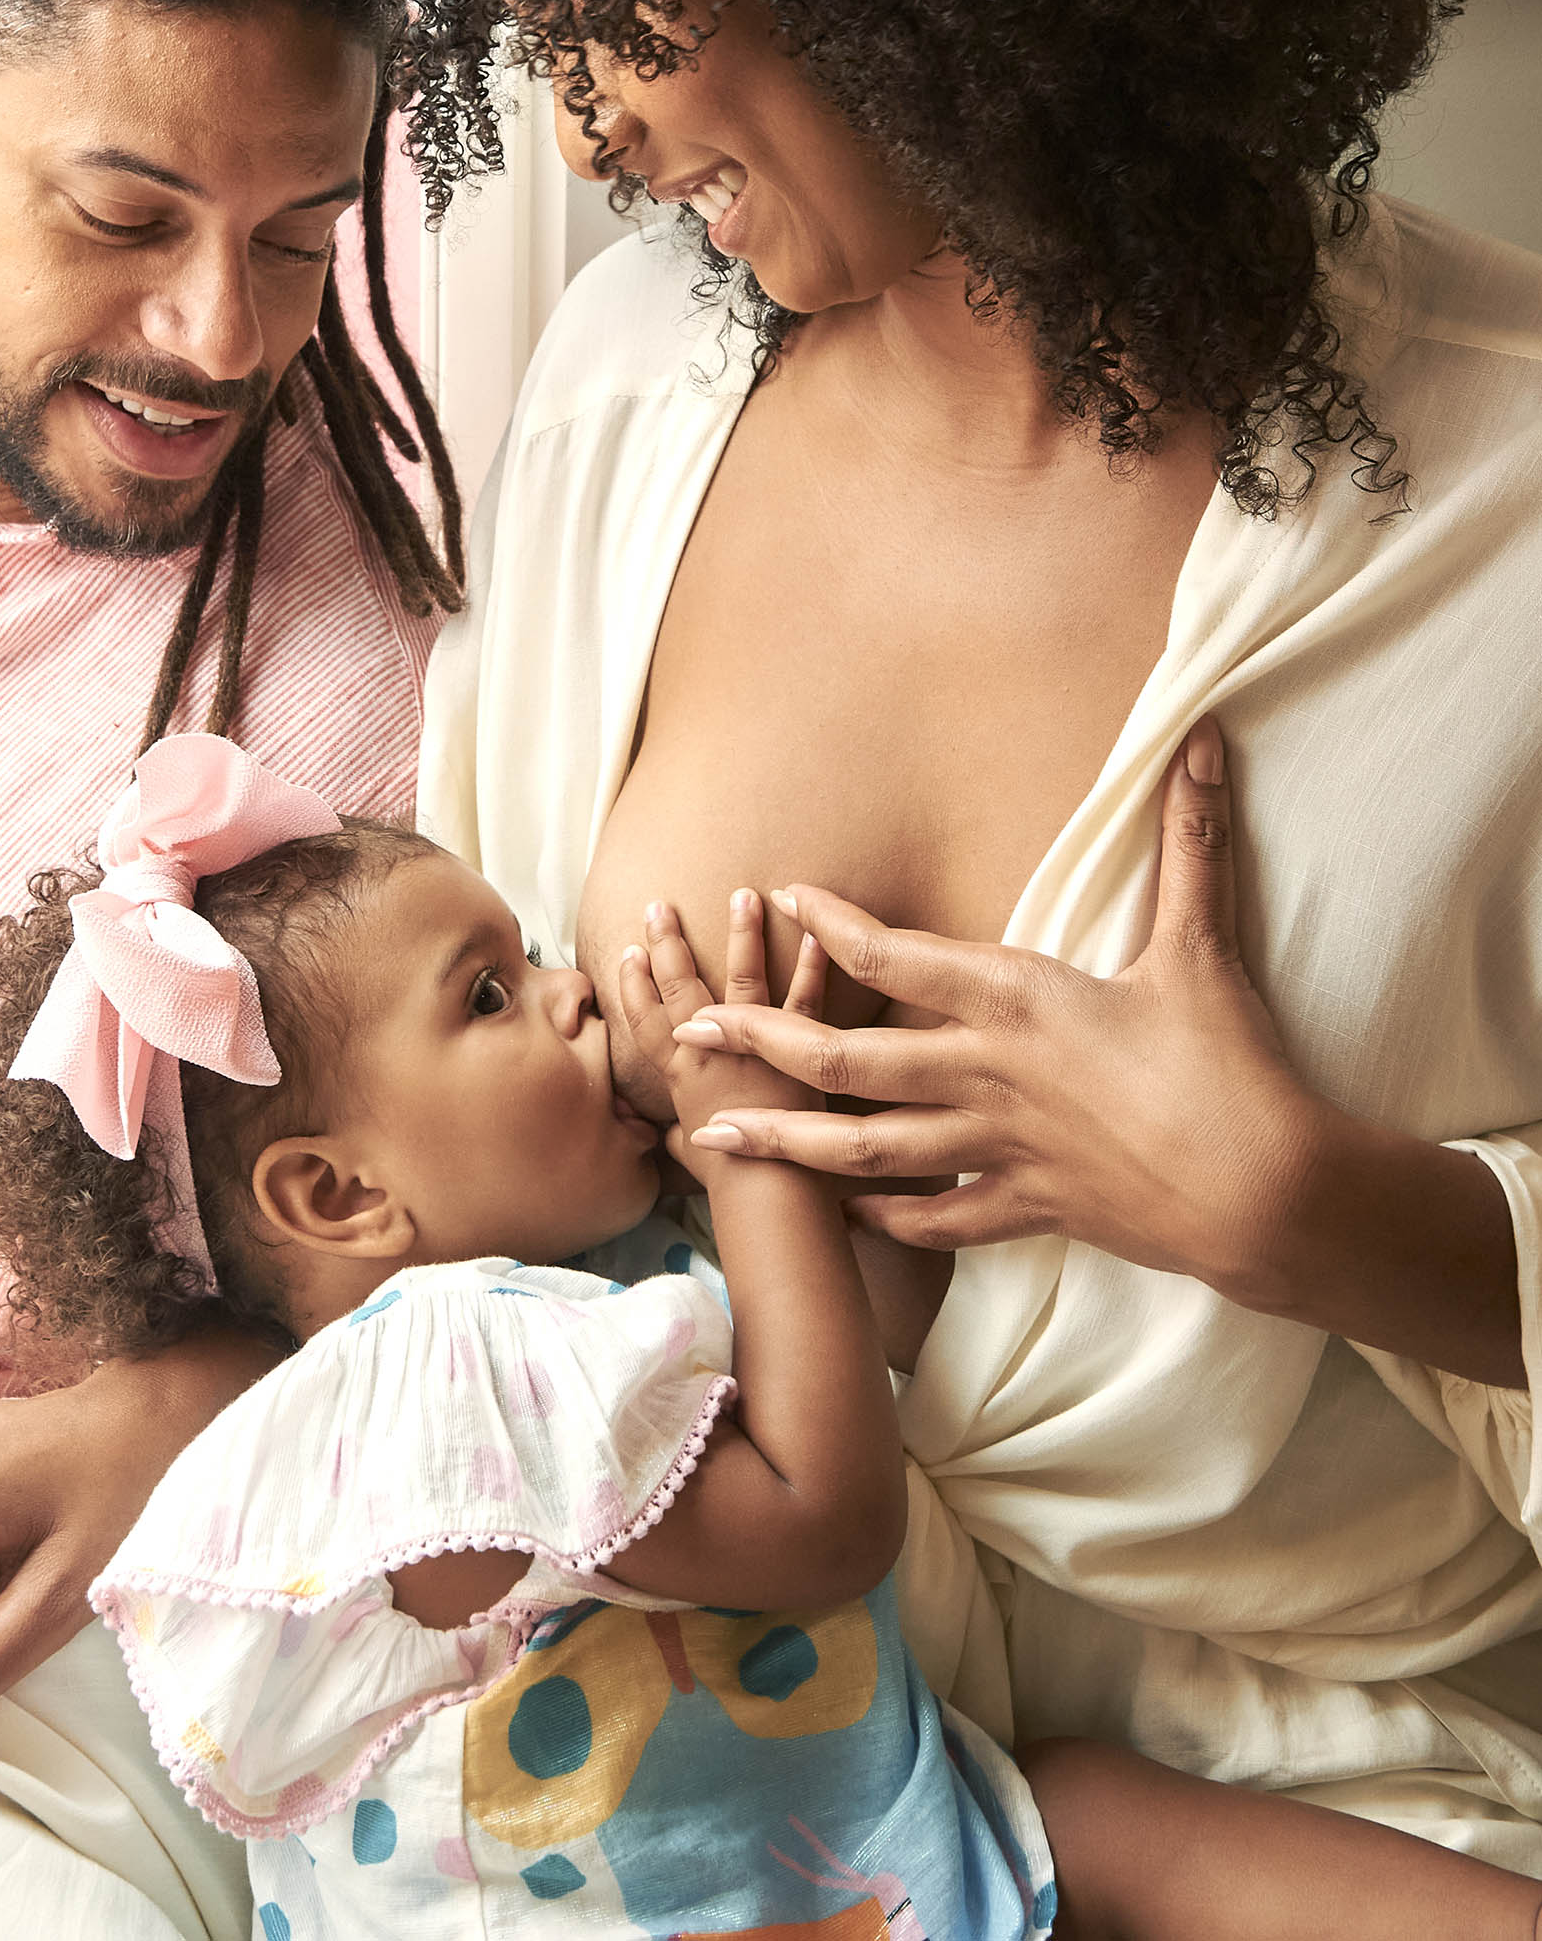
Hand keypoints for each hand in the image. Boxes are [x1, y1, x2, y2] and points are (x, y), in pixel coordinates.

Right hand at [616, 891, 829, 1176]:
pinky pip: (807, 998)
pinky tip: (817, 930)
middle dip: (669, 944)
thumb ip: (683, 1138)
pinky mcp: (800, 1049)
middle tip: (660, 905)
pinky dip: (813, 964)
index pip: (647, 1023)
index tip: (628, 950)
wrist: (769, 1190)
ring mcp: (754, 1047)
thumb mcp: (692, 1158)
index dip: (634, 986)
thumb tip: (677, 1138)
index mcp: (681, 1077)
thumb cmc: (730, 1182)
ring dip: (741, 934)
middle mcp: (711, 1053)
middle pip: (682, 988)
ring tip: (743, 893)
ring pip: (742, 979)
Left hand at [666, 721, 1319, 1292]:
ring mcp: (998, 1148)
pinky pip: (937, 1215)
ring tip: (714, 1135)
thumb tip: (1208, 737)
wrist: (1264, 1196)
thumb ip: (1192, 838)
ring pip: (867, 1148)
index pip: (897, 955)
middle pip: (848, 1059)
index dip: (832, 925)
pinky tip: (849, 1206)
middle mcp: (987, 1074)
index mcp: (1017, 1000)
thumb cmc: (1228, 1066)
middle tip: (687, 1030)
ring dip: (787, 1138)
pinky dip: (887, 1212)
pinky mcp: (1027, 1209)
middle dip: (760, 1040)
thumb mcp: (1200, 944)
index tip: (780, 896)